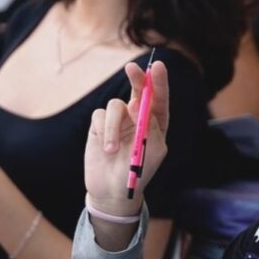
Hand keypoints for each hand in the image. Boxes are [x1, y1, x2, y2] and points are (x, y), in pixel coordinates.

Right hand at [84, 61, 169, 216]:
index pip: (159, 97)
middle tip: (132, 69)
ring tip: (112, 150)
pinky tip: (105, 148)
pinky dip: (102, 131)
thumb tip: (136, 103)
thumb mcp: (153, 151)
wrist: (113, 191)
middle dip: (136, 78)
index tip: (157, 67)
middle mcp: (138, 117)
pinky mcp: (99, 126)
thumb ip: (150, 126)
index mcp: (156, 122)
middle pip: (138, 90)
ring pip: (114, 106)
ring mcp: (118, 120)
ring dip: (112, 127)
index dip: (159, 81)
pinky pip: (99, 116)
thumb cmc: (138, 173)